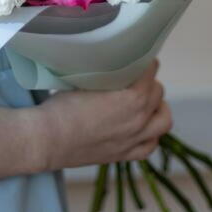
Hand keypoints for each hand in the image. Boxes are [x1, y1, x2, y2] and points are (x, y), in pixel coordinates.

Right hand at [35, 60, 172, 170]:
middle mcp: (140, 119)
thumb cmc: (63, 107)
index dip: (144, 60)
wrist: (48, 139)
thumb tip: (113, 62)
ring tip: (146, 101)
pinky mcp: (125, 155)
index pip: (151, 70)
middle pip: (158, 92)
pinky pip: (151, 145)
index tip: (136, 56)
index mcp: (133, 97)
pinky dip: (151, 134)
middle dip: (149, 81)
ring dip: (157, 107)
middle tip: (135, 77)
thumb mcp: (87, 80)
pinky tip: (141, 127)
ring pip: (163, 120)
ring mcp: (134, 140)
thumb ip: (108, 73)